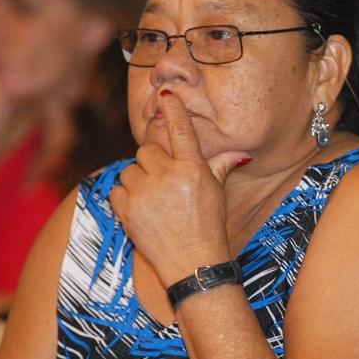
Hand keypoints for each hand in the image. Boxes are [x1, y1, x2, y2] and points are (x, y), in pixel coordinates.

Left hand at [109, 92, 249, 286]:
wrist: (193, 265)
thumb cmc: (208, 226)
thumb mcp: (217, 193)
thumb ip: (221, 167)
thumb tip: (241, 153)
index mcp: (193, 169)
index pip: (180, 129)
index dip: (172, 109)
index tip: (165, 94)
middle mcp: (168, 177)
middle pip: (147, 150)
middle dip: (152, 163)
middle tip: (163, 180)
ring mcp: (145, 193)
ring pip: (129, 169)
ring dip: (138, 180)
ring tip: (154, 199)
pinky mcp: (127, 209)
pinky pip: (117, 188)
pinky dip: (126, 196)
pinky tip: (141, 208)